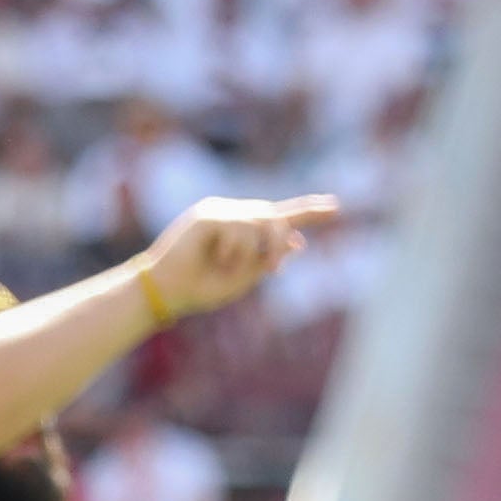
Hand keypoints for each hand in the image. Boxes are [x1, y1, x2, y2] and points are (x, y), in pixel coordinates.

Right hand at [135, 196, 343, 319]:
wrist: (165, 293)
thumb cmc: (198, 290)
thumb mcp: (244, 277)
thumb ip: (269, 259)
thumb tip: (297, 241)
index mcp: (240, 230)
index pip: (279, 215)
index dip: (308, 212)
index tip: (335, 207)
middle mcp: (231, 215)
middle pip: (274, 217)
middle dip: (277, 242)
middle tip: (271, 270)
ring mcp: (218, 211)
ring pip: (260, 222)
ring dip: (254, 250)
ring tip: (227, 267)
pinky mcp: (207, 215)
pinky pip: (239, 227)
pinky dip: (235, 249)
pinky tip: (217, 258)